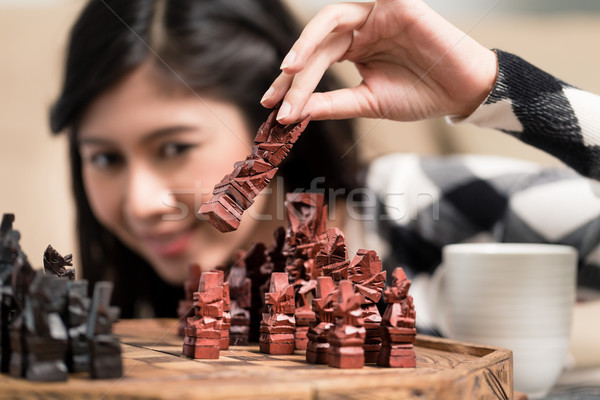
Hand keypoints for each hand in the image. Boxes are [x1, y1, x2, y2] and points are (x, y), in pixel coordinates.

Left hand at [261, 0, 497, 123]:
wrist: (462, 93)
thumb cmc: (420, 95)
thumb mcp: (369, 103)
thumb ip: (333, 104)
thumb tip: (295, 113)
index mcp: (355, 49)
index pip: (314, 62)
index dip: (292, 85)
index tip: (273, 109)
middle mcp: (362, 29)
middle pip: (317, 45)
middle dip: (295, 74)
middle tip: (279, 101)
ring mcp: (378, 15)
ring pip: (330, 20)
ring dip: (307, 43)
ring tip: (290, 69)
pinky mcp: (398, 5)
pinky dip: (342, 17)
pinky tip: (323, 33)